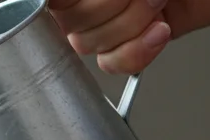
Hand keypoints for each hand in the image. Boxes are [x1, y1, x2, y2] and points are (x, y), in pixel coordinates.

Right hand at [49, 0, 209, 74]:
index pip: (49, 4)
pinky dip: (138, 52)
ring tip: (159, 4)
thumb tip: (53, 4)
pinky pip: (112, 63)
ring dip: (132, 24)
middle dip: (112, 9)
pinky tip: (160, 31)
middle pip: (69, 23)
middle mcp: (88, 0)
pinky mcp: (132, 41)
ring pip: (88, 44)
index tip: (70, 6)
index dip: (63, 6)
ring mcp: (109, 19)